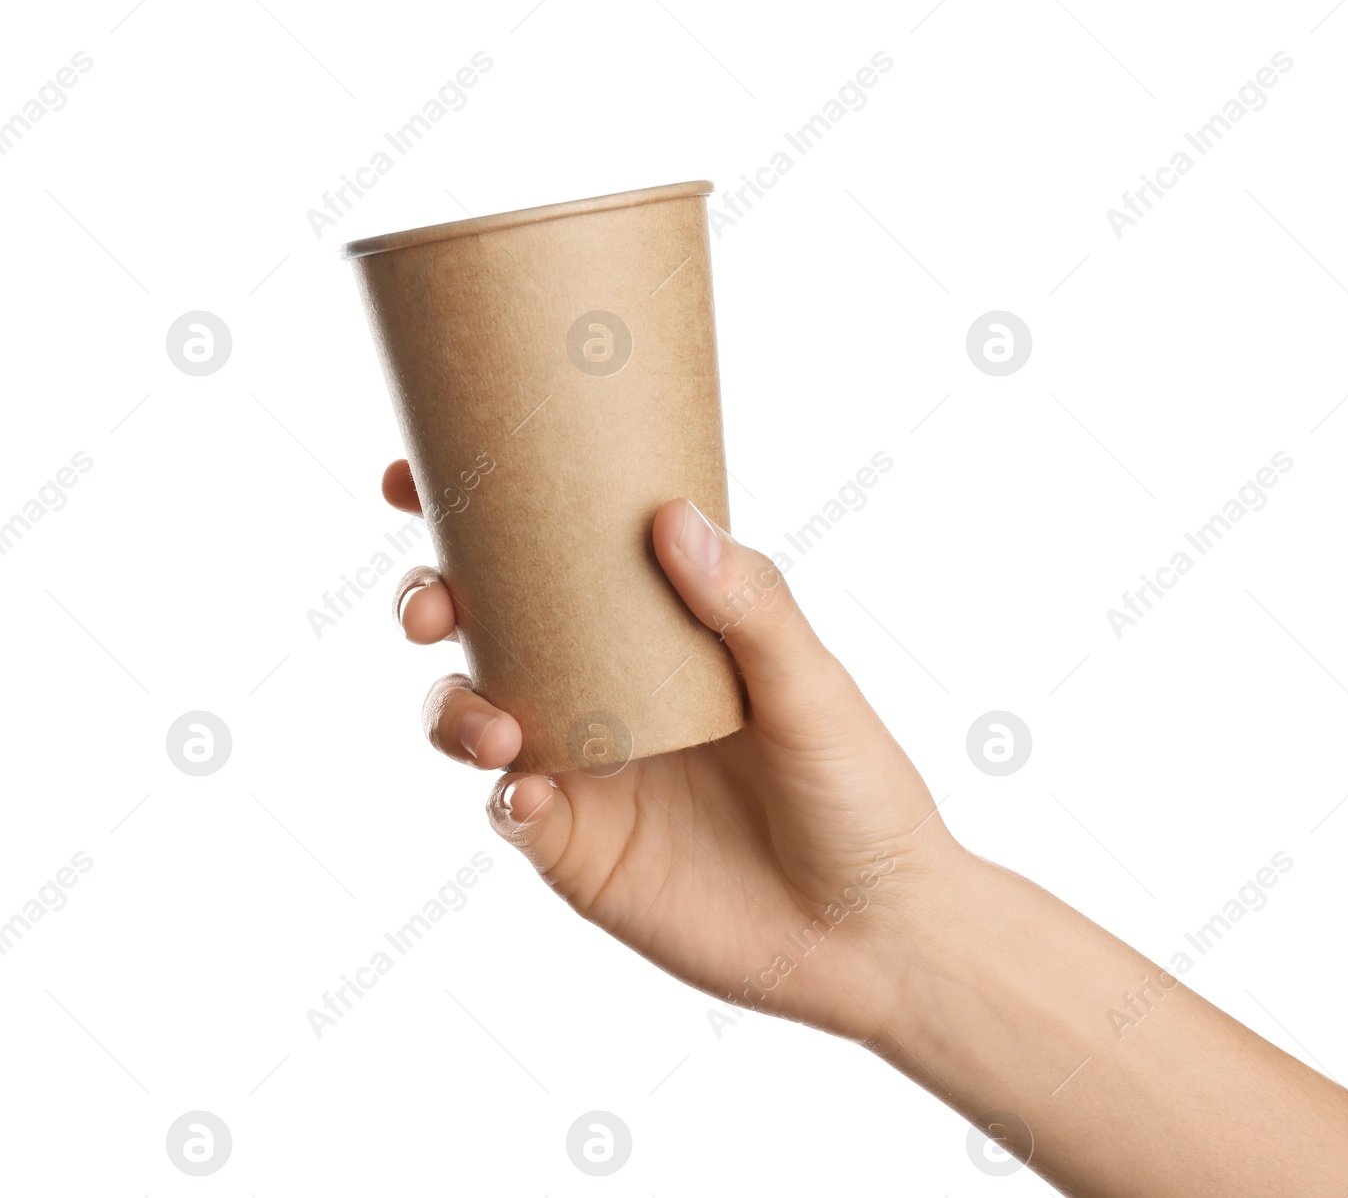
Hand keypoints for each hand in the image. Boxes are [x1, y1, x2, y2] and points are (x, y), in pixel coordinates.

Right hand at [381, 458, 963, 1040]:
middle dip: (434, 600)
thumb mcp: (812, 688)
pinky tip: (531, 796)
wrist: (871, 933)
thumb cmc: (859, 791)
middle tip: (435, 606)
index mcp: (658, 628)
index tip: (414, 478)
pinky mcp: (577, 849)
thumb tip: (672, 516)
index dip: (474, 514)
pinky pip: (508, 813)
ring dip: (453, 708)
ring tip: (495, 728)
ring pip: (472, 716)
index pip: (557, 553)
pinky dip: (502, 798)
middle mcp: (606, 688)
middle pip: (486, 625)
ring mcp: (585, 769)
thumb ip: (749, 607)